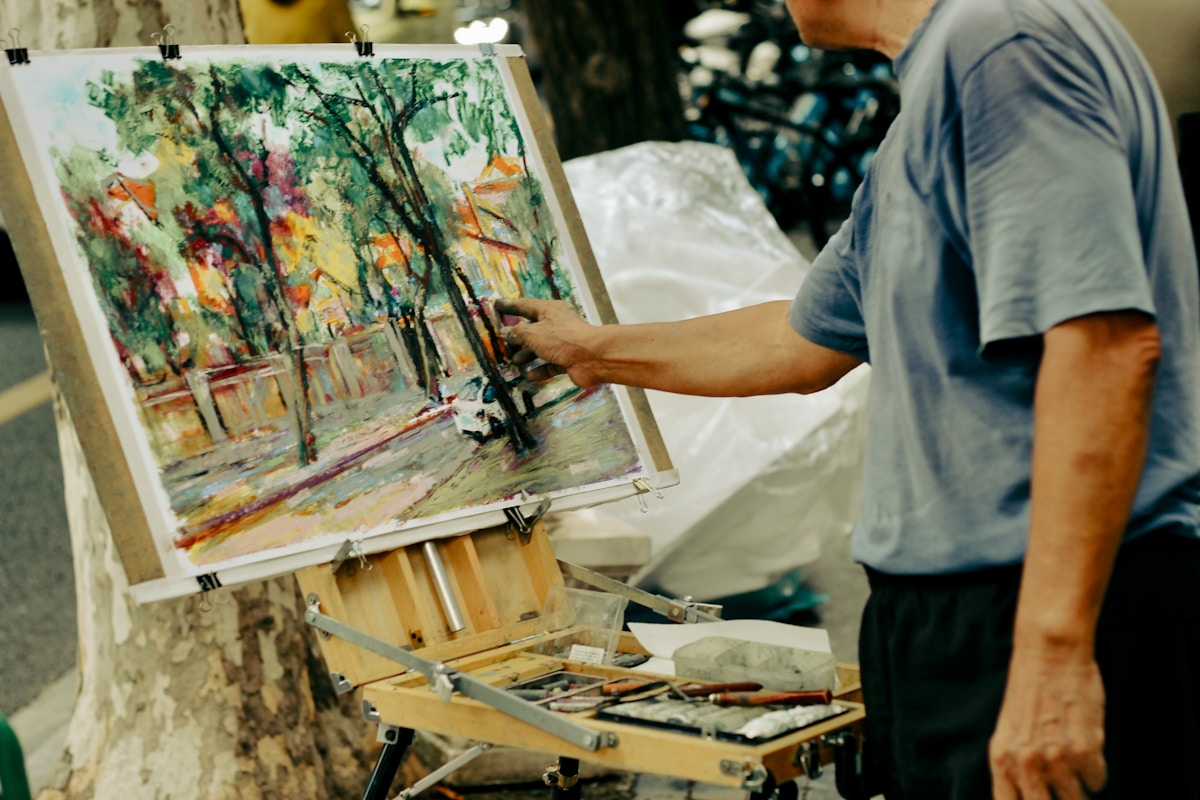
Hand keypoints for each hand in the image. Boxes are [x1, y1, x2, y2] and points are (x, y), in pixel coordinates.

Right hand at [497, 298, 604, 386]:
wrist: (592, 357)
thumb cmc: (562, 339)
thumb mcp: (533, 333)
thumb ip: (517, 333)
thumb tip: (505, 332)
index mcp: (549, 311)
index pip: (525, 306)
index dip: (510, 306)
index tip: (497, 304)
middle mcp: (556, 325)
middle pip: (533, 329)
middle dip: (518, 336)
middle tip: (502, 342)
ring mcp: (563, 343)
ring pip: (541, 348)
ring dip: (527, 355)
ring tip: (514, 361)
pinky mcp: (568, 360)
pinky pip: (550, 364)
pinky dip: (540, 369)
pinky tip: (530, 376)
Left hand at [989, 645, 1106, 799]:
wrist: (1049, 654)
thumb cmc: (1030, 691)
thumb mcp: (1011, 732)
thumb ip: (1016, 765)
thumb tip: (1032, 794)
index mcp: (1001, 758)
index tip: (1043, 798)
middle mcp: (1026, 762)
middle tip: (1066, 794)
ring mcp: (1056, 758)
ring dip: (1080, 791)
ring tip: (1077, 771)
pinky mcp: (1085, 750)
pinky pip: (1097, 781)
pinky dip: (1096, 774)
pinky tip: (1089, 755)